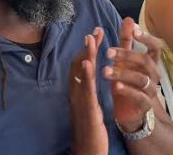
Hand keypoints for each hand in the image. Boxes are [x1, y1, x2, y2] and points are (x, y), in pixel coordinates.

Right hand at [70, 27, 109, 154]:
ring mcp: (80, 100)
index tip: (96, 34)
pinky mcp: (86, 109)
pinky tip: (88, 62)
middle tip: (96, 30)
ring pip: (81, 74)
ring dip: (86, 54)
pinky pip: (85, 89)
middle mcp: (76, 93)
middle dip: (88, 46)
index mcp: (79, 91)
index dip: (88, 48)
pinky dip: (86, 74)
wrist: (87, 149)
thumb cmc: (90, 129)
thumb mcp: (91, 106)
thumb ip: (90, 90)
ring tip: (91, 38)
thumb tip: (91, 75)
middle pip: (79, 64)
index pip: (82, 65)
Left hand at [106, 18, 161, 132]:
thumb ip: (127, 40)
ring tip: (105, 71)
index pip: (156, 47)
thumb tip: (129, 19)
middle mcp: (153, 75)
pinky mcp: (145, 105)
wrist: (132, 112)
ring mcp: (151, 90)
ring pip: (141, 79)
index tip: (134, 31)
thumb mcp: (126, 60)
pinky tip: (115, 87)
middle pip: (146, 61)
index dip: (147, 38)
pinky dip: (128, 91)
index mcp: (150, 62)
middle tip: (108, 52)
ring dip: (122, 73)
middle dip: (127, 55)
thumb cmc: (129, 82)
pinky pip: (139, 97)